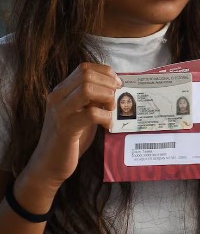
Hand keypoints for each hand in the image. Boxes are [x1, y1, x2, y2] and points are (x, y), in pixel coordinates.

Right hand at [23, 63, 119, 190]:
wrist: (48, 165)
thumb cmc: (70, 138)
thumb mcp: (82, 112)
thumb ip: (93, 98)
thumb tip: (115, 86)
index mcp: (61, 91)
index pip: (85, 68)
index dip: (105, 72)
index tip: (116, 85)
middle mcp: (57, 97)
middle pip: (87, 75)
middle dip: (108, 84)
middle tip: (114, 99)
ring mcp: (60, 112)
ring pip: (88, 89)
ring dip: (107, 98)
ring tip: (110, 111)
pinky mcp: (66, 129)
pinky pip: (92, 114)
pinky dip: (106, 118)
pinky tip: (107, 126)